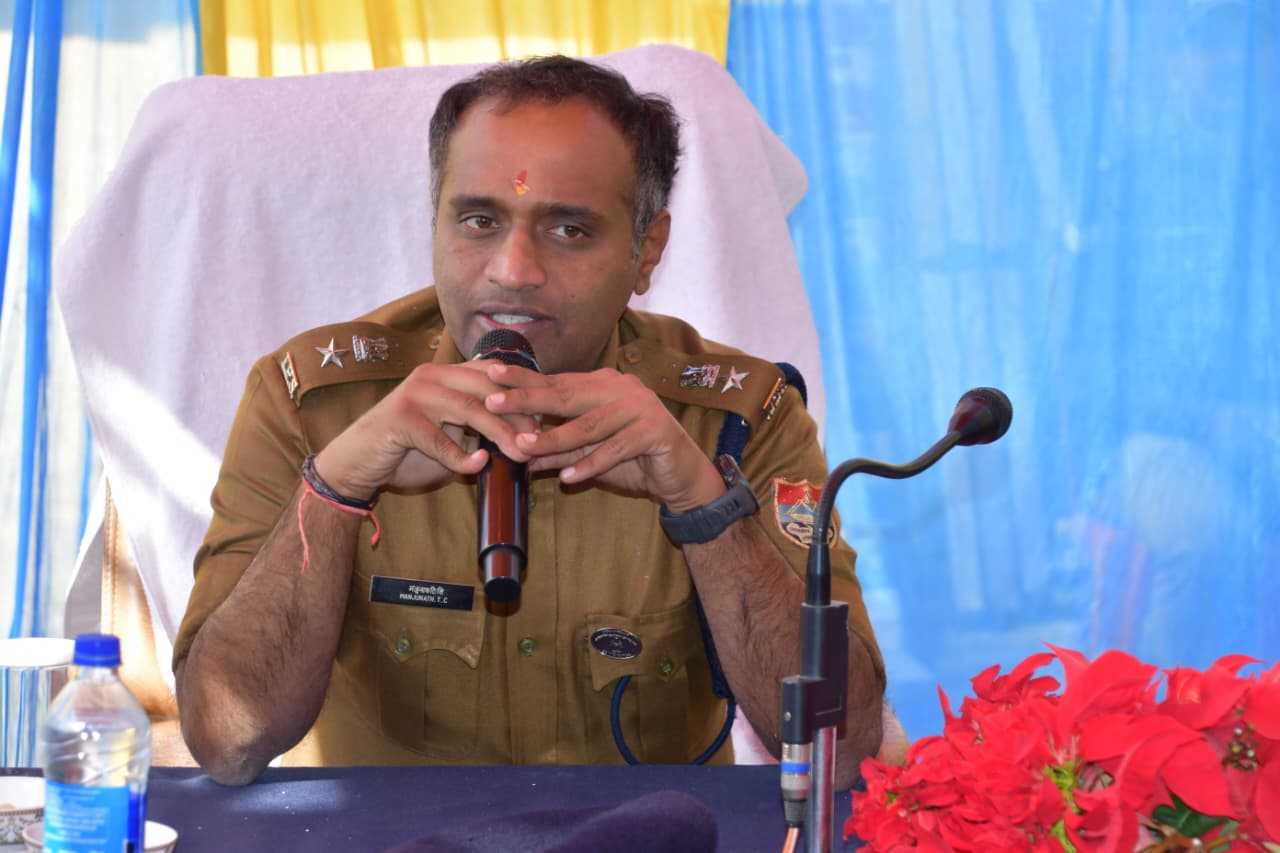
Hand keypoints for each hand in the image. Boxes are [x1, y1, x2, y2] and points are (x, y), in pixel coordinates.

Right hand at [314, 361, 538, 498]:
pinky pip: (437, 438)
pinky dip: (459, 456)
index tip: (549, 418)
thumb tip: (526, 440)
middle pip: (487, 390)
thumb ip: (481, 433)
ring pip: (467, 409)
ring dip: (498, 434)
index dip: (524, 395)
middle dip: (518, 416)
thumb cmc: (409, 451)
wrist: (358, 464)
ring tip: (520, 454)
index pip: (495, 376)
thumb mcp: (452, 438)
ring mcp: (414, 394)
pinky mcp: (399, 418)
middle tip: (540, 441)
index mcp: (447, 374)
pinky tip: (477, 467)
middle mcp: (432, 376)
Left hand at [482, 363, 724, 511]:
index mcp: (602, 384)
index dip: (523, 379)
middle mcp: (621, 388)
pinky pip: (616, 449)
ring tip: (524, 447)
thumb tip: (518, 450)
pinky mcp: (656, 431)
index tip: (489, 373)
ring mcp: (640, 407)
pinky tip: (568, 477)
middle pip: (566, 395)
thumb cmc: (632, 458)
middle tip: (493, 402)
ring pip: (589, 425)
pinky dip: (590, 464)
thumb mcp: (589, 452)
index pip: (556, 381)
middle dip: (527, 399)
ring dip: (554, 438)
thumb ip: (559, 447)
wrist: (681, 474)